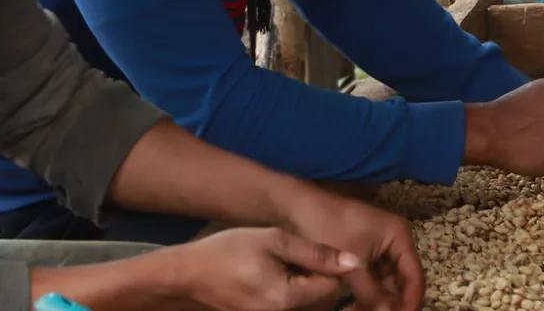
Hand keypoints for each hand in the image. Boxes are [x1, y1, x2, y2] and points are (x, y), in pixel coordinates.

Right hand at [32, 227, 352, 310]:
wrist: (189, 274)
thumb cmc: (228, 252)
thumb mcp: (273, 240)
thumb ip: (316, 252)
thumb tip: (353, 262)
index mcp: (288, 300)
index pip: (333, 288)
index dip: (332, 267)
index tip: (314, 251)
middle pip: (325, 301)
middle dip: (321, 279)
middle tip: (297, 258)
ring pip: (312, 306)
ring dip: (309, 287)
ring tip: (287, 267)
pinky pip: (295, 308)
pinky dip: (295, 293)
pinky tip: (278, 277)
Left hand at [280, 187, 423, 310]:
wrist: (294, 208)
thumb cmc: (326, 228)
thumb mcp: (352, 264)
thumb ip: (372, 293)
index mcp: (399, 236)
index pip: (415, 276)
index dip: (410, 302)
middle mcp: (393, 240)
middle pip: (401, 281)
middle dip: (392, 303)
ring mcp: (377, 247)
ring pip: (384, 283)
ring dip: (378, 301)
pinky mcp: (361, 253)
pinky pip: (370, 278)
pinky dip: (366, 294)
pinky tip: (356, 308)